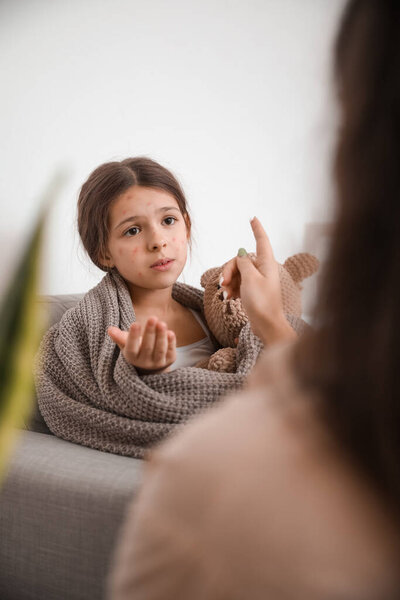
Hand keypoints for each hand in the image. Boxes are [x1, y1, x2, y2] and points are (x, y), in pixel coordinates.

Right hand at [107, 317, 175, 372]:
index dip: (134, 336)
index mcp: (132, 356)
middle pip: (147, 347)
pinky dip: (171, 342)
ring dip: (161, 336)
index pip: (132, 347)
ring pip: (160, 349)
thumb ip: (119, 337)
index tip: (135, 323)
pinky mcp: (170, 360)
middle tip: (152, 318)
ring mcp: (158, 362)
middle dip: (150, 332)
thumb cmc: (136, 349)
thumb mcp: (126, 344)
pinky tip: (170, 332)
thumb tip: (110, 329)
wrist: (151, 366)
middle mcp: (145, 362)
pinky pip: (170, 351)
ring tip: (162, 323)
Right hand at [221, 217, 295, 344]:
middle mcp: (263, 270)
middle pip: (241, 259)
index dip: (257, 228)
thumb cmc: (262, 303)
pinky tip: (229, 298)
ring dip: (229, 281)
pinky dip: (232, 289)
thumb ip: (243, 263)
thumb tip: (242, 254)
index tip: (252, 218)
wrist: (267, 326)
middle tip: (223, 283)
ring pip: (237, 272)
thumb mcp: (250, 279)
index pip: (262, 240)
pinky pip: (239, 283)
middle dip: (229, 269)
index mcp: (266, 263)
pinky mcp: (253, 291)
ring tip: (226, 293)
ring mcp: (258, 280)